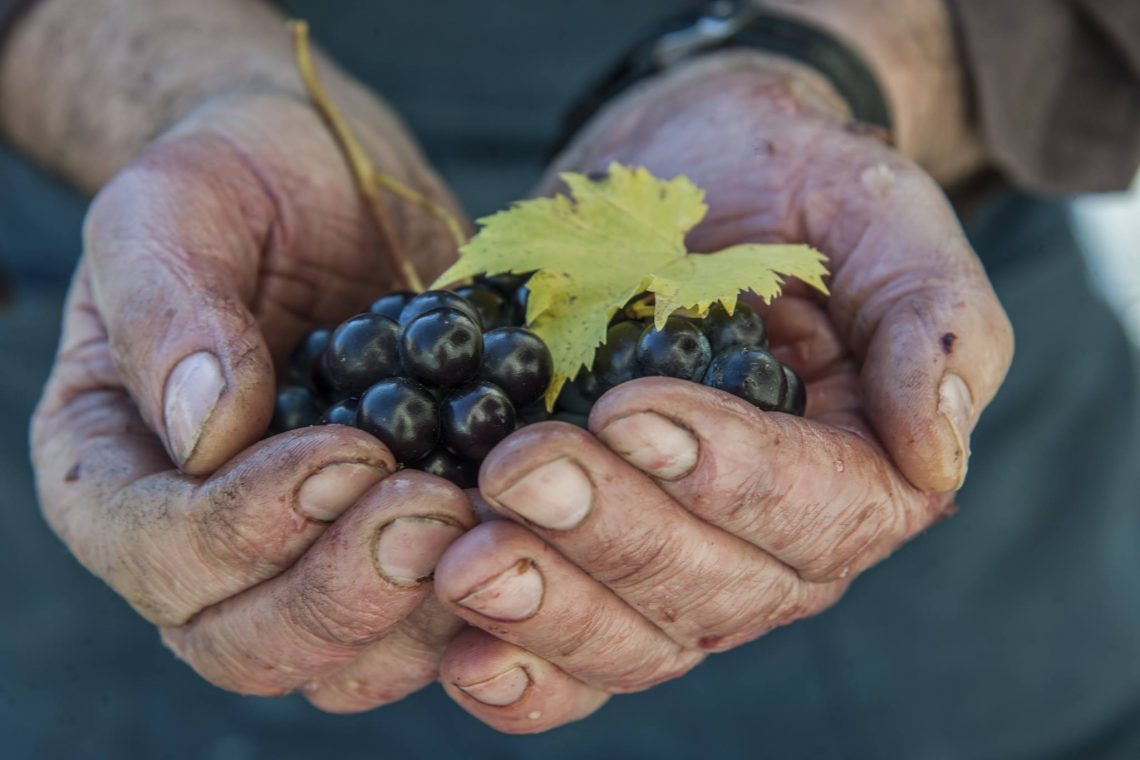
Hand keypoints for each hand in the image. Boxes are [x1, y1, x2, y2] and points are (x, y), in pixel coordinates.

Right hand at [31, 91, 478, 710]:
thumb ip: (169, 309)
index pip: (154, 552)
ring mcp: (306, 554)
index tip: (344, 454)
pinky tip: (530, 531)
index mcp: (114, 468)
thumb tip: (206, 431)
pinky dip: (482, 597)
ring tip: (488, 523)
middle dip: (342, 594)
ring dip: (420, 615)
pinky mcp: (396, 545)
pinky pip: (432, 621)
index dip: (243, 528)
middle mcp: (203, 539)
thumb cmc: (233, 183)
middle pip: (246, 642)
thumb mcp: (175, 207)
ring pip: (345, 664)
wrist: (329, 183)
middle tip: (431, 510)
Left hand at [428, 52, 1012, 732]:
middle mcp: (773, 546)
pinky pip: (569, 654)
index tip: (626, 407)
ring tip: (464, 555)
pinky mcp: (593, 559)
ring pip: (634, 638)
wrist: (687, 172)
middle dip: (609, 535)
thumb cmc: (796, 188)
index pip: (810, 512)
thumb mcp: (884, 219)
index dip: (723, 477)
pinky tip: (462, 658)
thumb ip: (936, 325)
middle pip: (708, 591)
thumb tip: (936, 455)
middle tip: (518, 470)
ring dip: (546, 608)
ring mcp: (678, 562)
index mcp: (860, 474)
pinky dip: (519, 669)